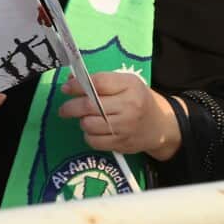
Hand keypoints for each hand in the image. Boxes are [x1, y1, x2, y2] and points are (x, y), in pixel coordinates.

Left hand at [58, 73, 180, 160]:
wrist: (160, 125)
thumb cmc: (138, 100)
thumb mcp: (125, 84)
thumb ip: (100, 81)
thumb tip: (71, 79)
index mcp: (130, 86)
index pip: (97, 83)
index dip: (77, 85)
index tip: (66, 88)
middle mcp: (128, 106)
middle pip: (89, 106)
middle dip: (71, 107)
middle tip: (64, 109)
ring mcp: (125, 126)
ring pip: (89, 124)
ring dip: (83, 121)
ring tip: (86, 119)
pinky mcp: (121, 143)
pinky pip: (94, 141)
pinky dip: (89, 136)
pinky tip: (94, 131)